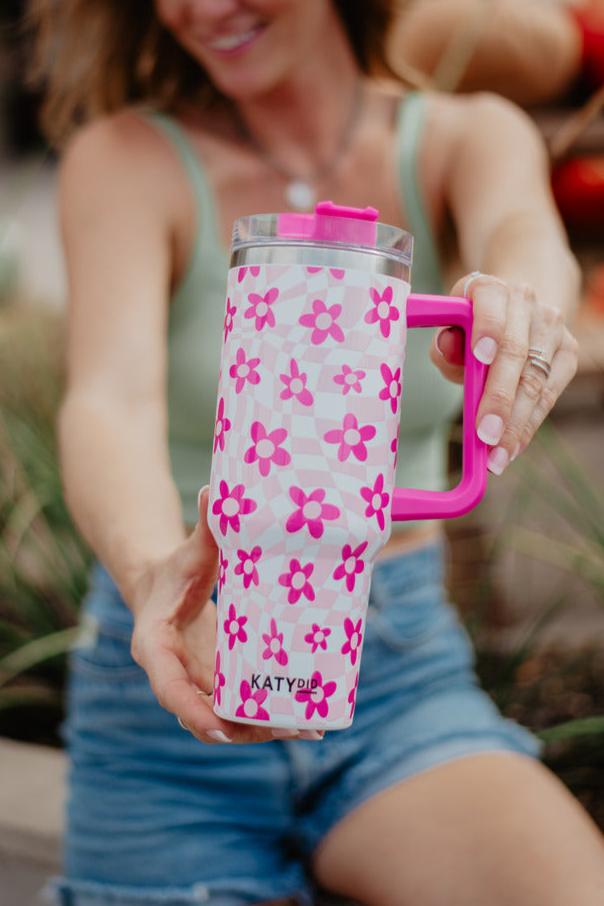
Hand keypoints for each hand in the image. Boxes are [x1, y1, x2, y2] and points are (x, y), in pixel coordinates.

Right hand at [130, 487, 283, 743]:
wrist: (163, 587)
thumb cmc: (175, 569)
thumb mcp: (188, 552)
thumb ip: (203, 529)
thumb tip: (213, 490)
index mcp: (155, 646)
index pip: (168, 687)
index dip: (192, 710)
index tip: (220, 727)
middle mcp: (173, 674)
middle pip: (202, 718)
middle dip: (243, 729)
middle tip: (288, 727)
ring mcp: (194, 684)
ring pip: (224, 721)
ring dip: (262, 730)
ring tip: (309, 727)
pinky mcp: (214, 684)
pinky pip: (238, 710)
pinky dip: (266, 718)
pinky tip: (306, 720)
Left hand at [429, 273, 578, 473]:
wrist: (515, 308)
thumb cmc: (471, 325)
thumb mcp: (451, 328)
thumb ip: (445, 341)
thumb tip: (446, 347)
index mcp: (491, 289)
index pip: (491, 305)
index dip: (487, 329)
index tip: (480, 358)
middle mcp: (526, 303)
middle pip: (516, 352)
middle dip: (500, 398)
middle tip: (484, 435)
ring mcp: (552, 328)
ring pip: (535, 380)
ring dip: (515, 423)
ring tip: (497, 456)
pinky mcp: (568, 354)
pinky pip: (549, 395)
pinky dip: (528, 425)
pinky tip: (513, 448)